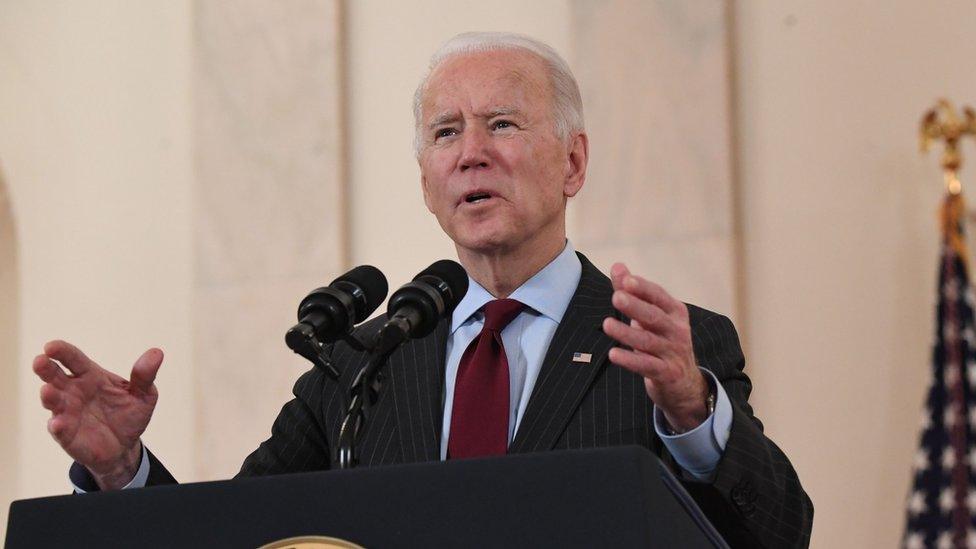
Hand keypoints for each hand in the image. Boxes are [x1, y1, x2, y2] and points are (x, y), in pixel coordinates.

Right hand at [32, 340, 162, 488]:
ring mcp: (67, 413)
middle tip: (40, 361)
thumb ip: (145, 375)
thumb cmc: (129, 414)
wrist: (125, 447)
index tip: (51, 346)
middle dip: (46, 368)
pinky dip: (58, 426)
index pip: (74, 359)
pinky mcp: (67, 435)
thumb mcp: (143, 394)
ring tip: (47, 391)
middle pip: (55, 376)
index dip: (62, 351)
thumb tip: (157, 353)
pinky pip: (59, 430)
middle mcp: (74, 392)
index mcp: (91, 376)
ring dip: (49, 396)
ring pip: (53, 402)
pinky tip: (58, 424)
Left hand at [602, 263, 708, 431]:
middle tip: (616, 297)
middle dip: (635, 306)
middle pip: (654, 316)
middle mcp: (677, 330)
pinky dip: (630, 360)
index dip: (643, 288)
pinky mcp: (667, 373)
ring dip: (627, 333)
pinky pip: (647, 365)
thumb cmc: (663, 340)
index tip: (626, 280)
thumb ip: (633, 292)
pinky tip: (613, 354)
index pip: (659, 296)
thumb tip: (617, 266)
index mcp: (675, 312)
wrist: (685, 382)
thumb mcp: (651, 316)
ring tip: (607, 324)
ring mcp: (673, 352)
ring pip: (648, 341)